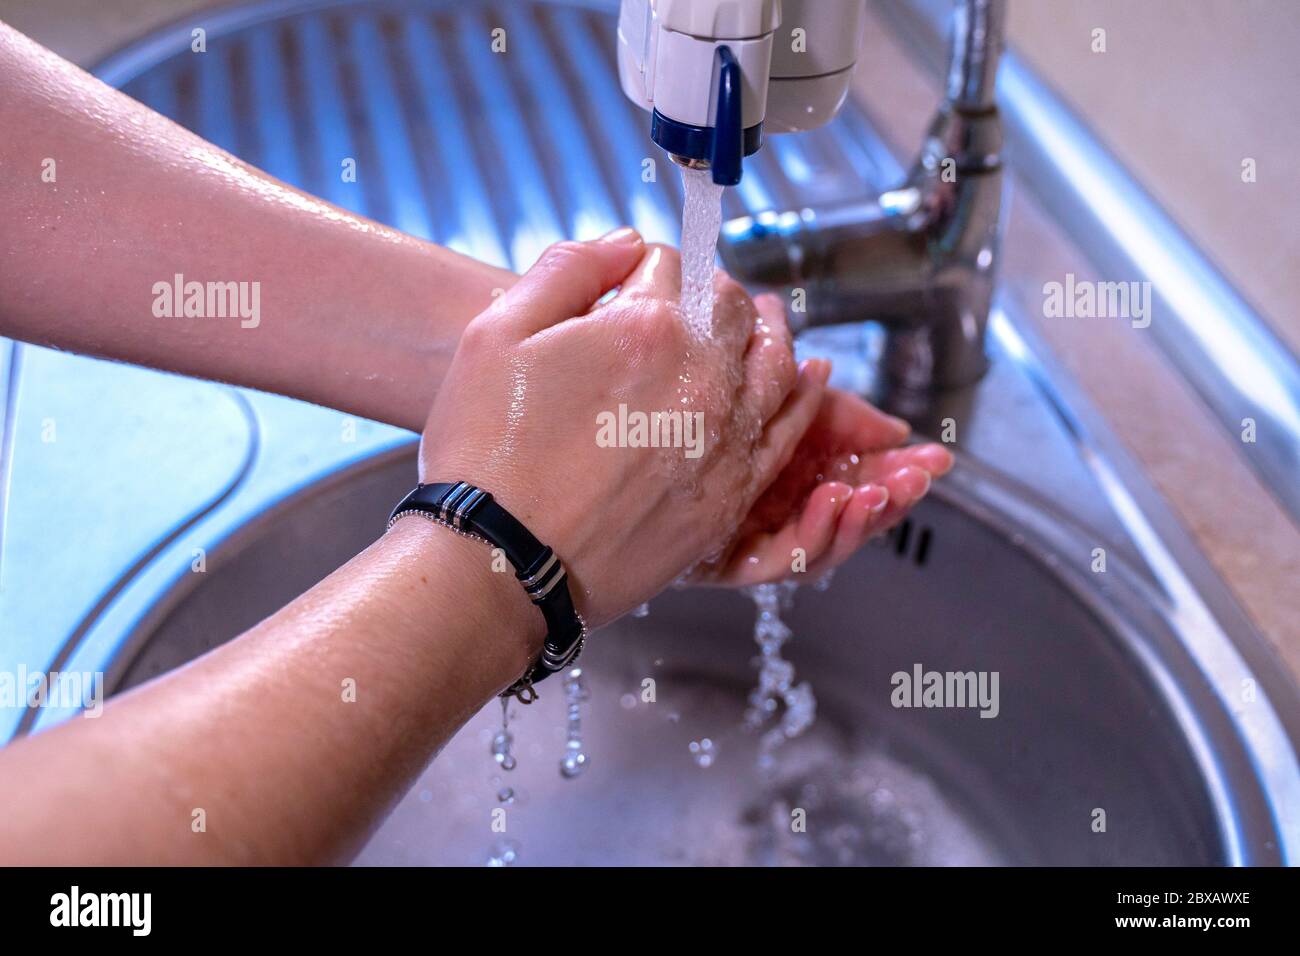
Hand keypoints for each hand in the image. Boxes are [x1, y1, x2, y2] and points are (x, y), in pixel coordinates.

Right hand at [417, 232, 828, 627]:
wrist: (501, 561)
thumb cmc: (487, 452)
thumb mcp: (495, 333)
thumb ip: (567, 270)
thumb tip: (626, 245)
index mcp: (645, 328)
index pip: (671, 264)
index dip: (644, 266)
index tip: (627, 283)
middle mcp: (701, 380)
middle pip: (731, 309)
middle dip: (712, 294)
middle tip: (694, 300)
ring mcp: (723, 442)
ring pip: (775, 364)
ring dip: (769, 333)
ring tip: (766, 320)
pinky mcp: (730, 497)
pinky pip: (789, 434)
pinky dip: (804, 397)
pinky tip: (810, 378)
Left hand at [687, 294, 953, 586]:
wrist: (625, 440)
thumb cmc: (704, 412)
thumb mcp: (785, 399)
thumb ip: (840, 415)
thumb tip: (899, 430)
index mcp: (799, 476)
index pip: (863, 482)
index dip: (902, 473)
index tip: (935, 458)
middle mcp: (781, 511)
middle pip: (851, 519)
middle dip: (891, 499)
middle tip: (916, 479)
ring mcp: (756, 537)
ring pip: (823, 546)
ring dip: (859, 520)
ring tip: (876, 492)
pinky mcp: (727, 561)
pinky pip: (779, 561)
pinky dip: (815, 534)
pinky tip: (833, 502)